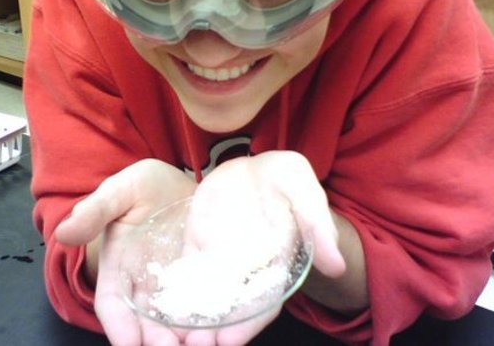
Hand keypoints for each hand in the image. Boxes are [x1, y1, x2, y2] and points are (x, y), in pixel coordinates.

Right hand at [55, 159, 196, 344]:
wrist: (185, 182)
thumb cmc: (147, 185)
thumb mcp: (121, 190)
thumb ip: (96, 210)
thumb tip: (65, 231)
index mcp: (118, 267)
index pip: (112, 305)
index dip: (119, 327)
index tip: (130, 344)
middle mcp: (144, 284)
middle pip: (146, 325)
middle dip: (158, 342)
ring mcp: (173, 286)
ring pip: (175, 323)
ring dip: (187, 339)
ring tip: (205, 344)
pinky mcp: (200, 281)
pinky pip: (204, 307)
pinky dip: (211, 323)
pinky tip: (225, 330)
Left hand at [174, 151, 345, 344]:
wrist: (256, 166)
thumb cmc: (286, 179)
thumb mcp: (304, 190)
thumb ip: (318, 225)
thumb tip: (337, 264)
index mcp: (276, 263)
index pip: (264, 301)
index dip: (248, 323)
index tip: (228, 342)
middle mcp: (246, 268)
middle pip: (230, 307)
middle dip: (213, 329)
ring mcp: (219, 258)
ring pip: (203, 296)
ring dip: (189, 319)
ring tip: (169, 339)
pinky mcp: (198, 245)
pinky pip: (184, 272)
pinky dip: (172, 292)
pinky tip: (156, 307)